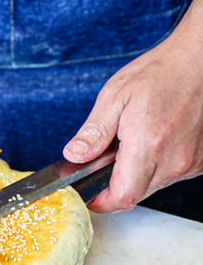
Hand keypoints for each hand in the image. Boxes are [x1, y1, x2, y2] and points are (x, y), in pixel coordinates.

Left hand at [63, 8, 202, 212]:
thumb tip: (73, 155)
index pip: (122, 196)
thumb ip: (93, 132)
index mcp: (148, 146)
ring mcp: (190, 162)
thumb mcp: (114, 97)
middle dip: (114, 185)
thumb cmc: (159, 75)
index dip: (101, 202)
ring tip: (132, 144)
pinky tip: (152, 143)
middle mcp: (173, 160)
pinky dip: (156, 167)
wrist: (197, 62)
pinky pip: (170, 175)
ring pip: (152, 186)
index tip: (87, 195)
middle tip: (106, 159)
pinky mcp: (200, 161)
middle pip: (135, 194)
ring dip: (136, 175)